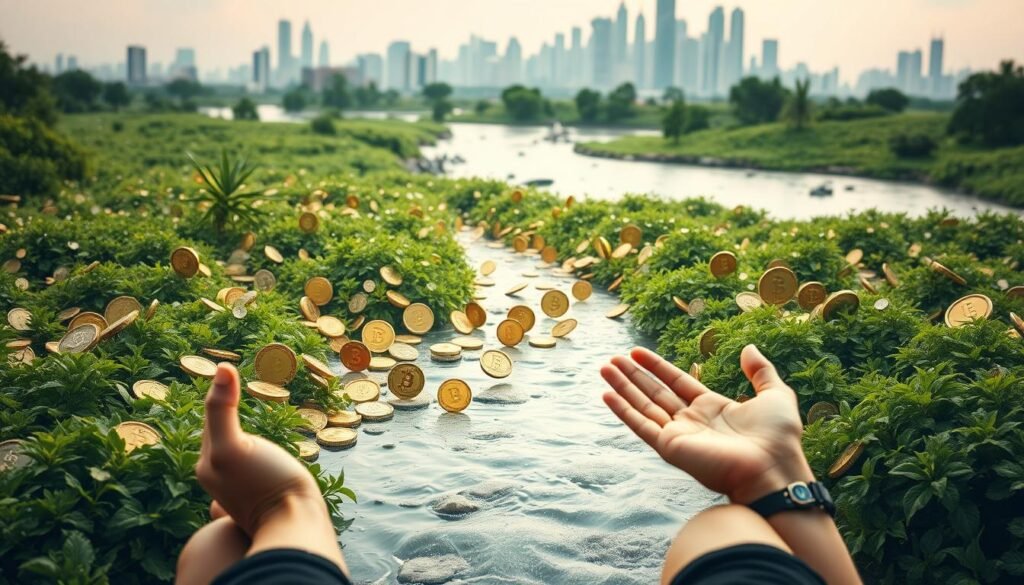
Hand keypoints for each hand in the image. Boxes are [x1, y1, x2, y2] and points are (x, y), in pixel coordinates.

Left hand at [196, 363, 323, 535]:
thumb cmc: (266, 487)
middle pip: (224, 439)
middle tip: (239, 393)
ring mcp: (239, 494)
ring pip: (239, 457)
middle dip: (231, 422)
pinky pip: (252, 476)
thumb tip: (222, 368)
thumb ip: (221, 409)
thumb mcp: (233, 446)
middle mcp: (219, 482)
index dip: (222, 399)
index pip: (212, 422)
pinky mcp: (260, 502)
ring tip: (253, 430)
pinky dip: (256, 463)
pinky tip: (262, 465)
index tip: (229, 373)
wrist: (294, 528)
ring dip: (244, 443)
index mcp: (209, 465)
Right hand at [600, 345, 813, 503]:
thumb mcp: (776, 395)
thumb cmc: (779, 438)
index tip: (637, 352)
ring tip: (604, 368)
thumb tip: (748, 347)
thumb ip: (761, 371)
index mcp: (711, 408)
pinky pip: (641, 425)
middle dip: (633, 375)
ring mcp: (678, 435)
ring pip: (643, 405)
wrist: (773, 469)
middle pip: (655, 392)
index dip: (656, 367)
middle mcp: (691, 421)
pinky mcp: (670, 447)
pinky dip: (623, 410)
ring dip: (623, 387)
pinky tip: (607, 395)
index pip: (676, 382)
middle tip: (612, 359)